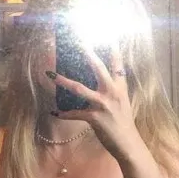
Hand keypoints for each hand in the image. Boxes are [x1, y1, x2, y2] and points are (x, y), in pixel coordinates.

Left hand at [47, 48, 144, 163]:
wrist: (128, 143)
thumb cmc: (123, 122)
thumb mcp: (122, 101)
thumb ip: (113, 89)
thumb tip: (99, 79)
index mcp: (120, 87)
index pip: (117, 64)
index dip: (113, 48)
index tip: (108, 34)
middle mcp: (112, 92)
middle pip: (98, 68)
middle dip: (88, 53)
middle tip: (79, 40)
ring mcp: (103, 104)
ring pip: (79, 88)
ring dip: (63, 81)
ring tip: (50, 74)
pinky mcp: (94, 118)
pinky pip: (75, 114)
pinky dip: (64, 113)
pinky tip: (54, 112)